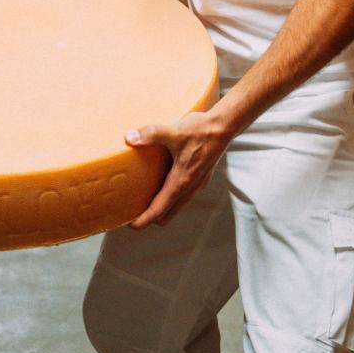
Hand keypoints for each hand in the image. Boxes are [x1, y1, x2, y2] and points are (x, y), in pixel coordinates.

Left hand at [125, 110, 233, 227]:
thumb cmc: (201, 131)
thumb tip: (129, 138)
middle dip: (151, 217)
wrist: (223, 126)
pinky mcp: (200, 176)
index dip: (144, 220)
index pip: (160, 209)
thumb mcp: (173, 131)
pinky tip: (162, 183)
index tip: (131, 226)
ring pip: (177, 205)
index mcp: (181, 182)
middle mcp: (190, 187)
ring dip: (162, 208)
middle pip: (168, 213)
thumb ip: (150, 134)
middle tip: (133, 213)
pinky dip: (171, 198)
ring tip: (145, 201)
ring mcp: (197, 183)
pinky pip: (183, 196)